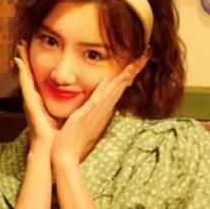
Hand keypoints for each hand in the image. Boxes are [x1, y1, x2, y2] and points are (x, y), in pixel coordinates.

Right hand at [15, 42, 58, 151]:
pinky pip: (25, 85)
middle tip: (22, 42)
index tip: (32, 50)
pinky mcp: (30, 105)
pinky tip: (19, 61)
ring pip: (25, 77)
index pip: (37, 79)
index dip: (34, 65)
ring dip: (21, 61)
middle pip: (28, 75)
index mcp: (41, 102)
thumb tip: (72, 100)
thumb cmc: (57, 135)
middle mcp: (33, 100)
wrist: (53, 149)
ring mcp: (30, 101)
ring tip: (19, 46)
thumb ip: (62, 107)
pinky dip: (21, 73)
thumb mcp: (60, 116)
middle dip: (25, 59)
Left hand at [51, 53, 148, 167]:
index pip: (118, 87)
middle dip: (133, 69)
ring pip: (113, 90)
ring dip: (124, 75)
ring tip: (136, 61)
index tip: (137, 61)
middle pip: (120, 85)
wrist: (64, 155)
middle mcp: (102, 109)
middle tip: (145, 53)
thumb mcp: (81, 120)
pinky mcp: (85, 115)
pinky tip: (110, 80)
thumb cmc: (71, 140)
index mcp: (101, 109)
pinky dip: (104, 90)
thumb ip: (87, 110)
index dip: (128, 74)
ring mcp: (96, 112)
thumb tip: (90, 102)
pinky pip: (97, 100)